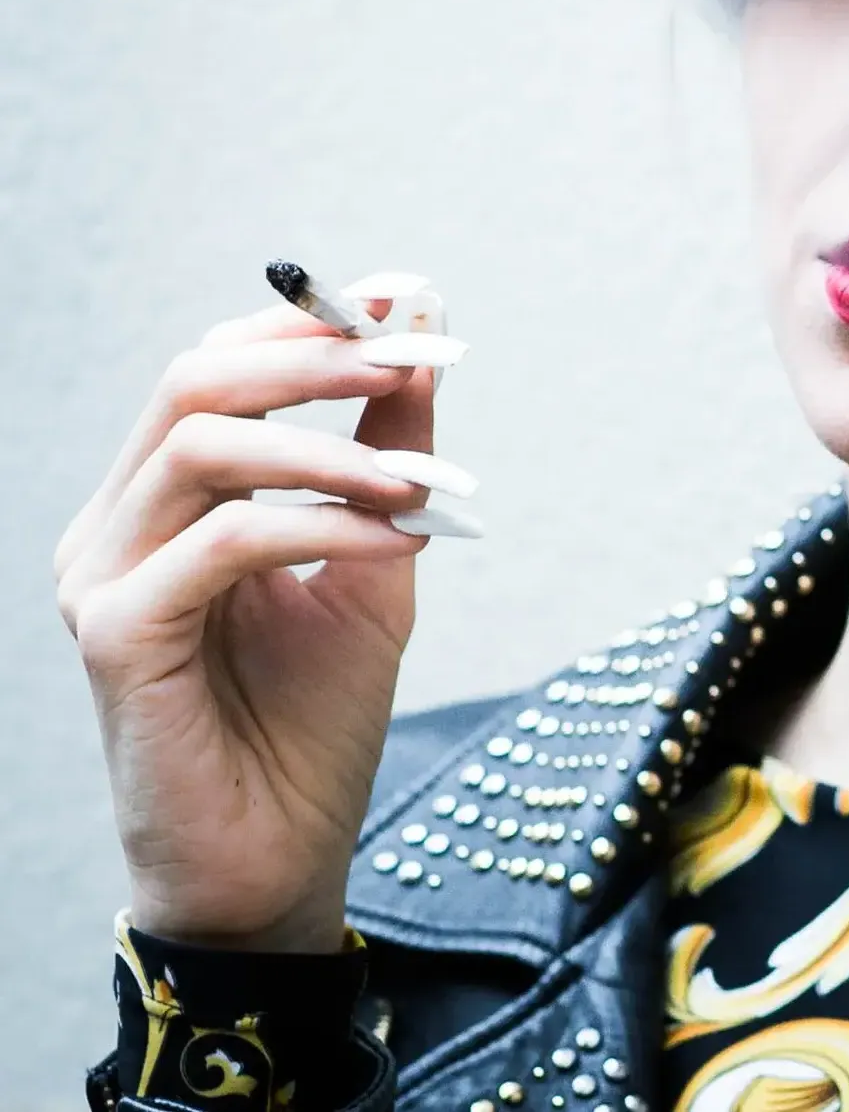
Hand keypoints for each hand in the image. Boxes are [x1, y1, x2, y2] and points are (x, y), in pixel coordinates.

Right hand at [56, 291, 470, 951]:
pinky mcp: (119, 637)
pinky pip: (223, 542)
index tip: (416, 303)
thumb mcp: (375, 561)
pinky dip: (323, 524)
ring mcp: (104, 580)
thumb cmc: (314, 723)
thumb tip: (424, 338)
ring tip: (423, 477)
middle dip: (318, 357)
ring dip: (330, 444)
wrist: (278, 864)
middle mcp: (118, 527)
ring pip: (197, 447)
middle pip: (193, 382)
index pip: (215, 370)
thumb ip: (389, 454)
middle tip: (420, 356)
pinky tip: (397, 541)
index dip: (311, 326)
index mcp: (166, 503)